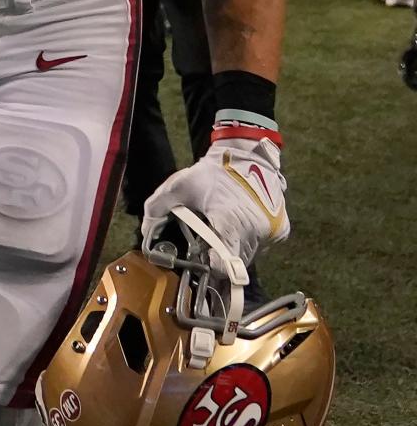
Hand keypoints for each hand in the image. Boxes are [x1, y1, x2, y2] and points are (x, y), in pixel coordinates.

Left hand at [142, 136, 288, 273]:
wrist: (248, 155)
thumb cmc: (213, 172)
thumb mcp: (179, 185)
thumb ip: (156, 207)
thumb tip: (146, 231)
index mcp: (230, 221)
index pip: (223, 263)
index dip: (210, 270)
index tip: (201, 267)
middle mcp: (254, 230)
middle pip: (234, 263)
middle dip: (219, 263)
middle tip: (206, 257)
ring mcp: (270, 231)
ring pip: (249, 258)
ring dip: (234, 253)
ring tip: (220, 239)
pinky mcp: (279, 230)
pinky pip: (261, 247)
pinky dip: (248, 244)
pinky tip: (236, 229)